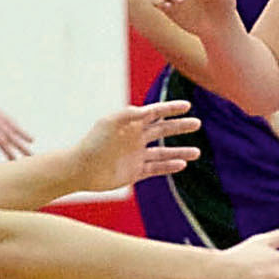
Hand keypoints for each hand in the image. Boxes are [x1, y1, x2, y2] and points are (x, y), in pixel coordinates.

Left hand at [0, 72, 34, 161]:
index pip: (0, 140)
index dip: (10, 152)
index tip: (19, 163)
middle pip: (9, 133)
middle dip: (21, 145)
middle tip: (32, 156)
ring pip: (9, 123)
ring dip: (21, 133)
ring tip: (31, 140)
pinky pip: (4, 116)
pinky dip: (13, 123)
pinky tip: (14, 126)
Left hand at [71, 99, 200, 190]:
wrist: (80, 168)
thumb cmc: (93, 143)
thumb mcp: (109, 123)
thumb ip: (128, 115)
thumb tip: (148, 111)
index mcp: (131, 124)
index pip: (155, 113)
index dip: (171, 109)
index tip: (187, 106)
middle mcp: (135, 138)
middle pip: (163, 130)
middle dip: (180, 127)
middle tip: (197, 123)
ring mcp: (136, 156)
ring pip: (163, 153)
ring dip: (180, 152)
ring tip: (197, 152)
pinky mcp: (134, 172)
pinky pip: (156, 168)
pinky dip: (169, 167)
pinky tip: (182, 165)